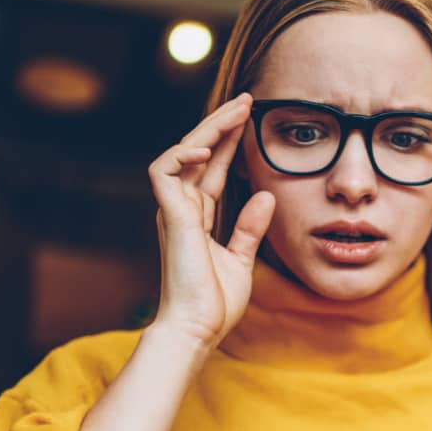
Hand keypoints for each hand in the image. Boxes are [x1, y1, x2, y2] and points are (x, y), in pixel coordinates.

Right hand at [147, 92, 275, 350]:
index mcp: (197, 218)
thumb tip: (267, 196)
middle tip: (247, 101)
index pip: (213, 169)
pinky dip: (183, 155)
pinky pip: (164, 173)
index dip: (229, 142)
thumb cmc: (214, 304)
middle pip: (199, 154)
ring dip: (206, 131)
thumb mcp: (241, 260)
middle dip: (220, 125)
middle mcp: (182, 210)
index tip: (250, 118)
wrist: (198, 330)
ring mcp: (173, 212)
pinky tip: (207, 147)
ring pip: (182, 155)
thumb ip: (249, 228)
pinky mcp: (170, 218)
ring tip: (234, 113)